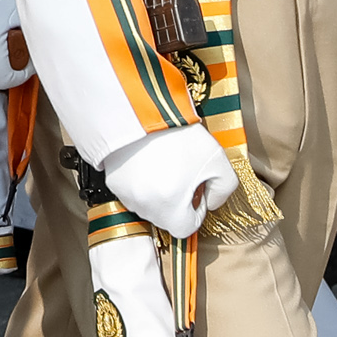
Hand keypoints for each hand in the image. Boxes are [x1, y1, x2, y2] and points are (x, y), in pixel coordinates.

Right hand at [103, 124, 239, 237]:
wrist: (140, 109)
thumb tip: (212, 200)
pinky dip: (140, 181)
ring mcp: (125, 193)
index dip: (197, 211)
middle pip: (165, 218)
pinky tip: (148, 161)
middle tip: (182, 175)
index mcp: (170, 207)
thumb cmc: (177, 135)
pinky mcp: (112, 179)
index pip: (187, 228)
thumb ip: (224, 190)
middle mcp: (144, 205)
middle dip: (176, 201)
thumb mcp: (218, 161)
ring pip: (147, 205)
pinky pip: (131, 190)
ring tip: (164, 165)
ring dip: (158, 193)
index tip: (197, 191)